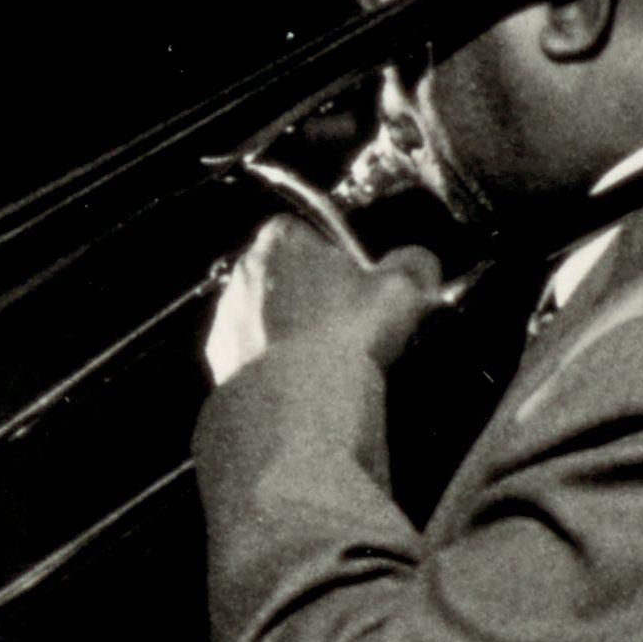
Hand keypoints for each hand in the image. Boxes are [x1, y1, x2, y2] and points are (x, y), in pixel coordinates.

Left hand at [216, 216, 443, 385]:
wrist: (290, 406)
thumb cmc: (343, 334)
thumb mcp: (401, 291)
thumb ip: (414, 267)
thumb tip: (422, 265)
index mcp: (281, 239)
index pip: (310, 235)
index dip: (340, 261)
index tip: (362, 289)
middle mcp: (244, 272)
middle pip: (288, 278)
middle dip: (315, 300)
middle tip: (350, 330)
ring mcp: (227, 319)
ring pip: (270, 321)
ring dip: (294, 337)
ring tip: (329, 367)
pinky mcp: (221, 363)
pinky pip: (256, 361)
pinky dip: (277, 372)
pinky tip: (303, 390)